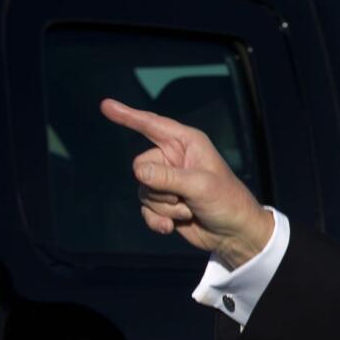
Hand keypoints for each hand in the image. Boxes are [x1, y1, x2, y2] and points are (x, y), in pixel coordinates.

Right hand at [100, 99, 274, 267]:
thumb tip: (138, 172)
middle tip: (186, 197)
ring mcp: (167, 181)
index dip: (128, 115)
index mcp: (187, 143)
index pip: (152, 124)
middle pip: (141, 165)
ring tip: (190, 209)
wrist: (234, 234)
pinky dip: (157, 219)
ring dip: (165, 206)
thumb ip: (168, 178)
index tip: (105, 105)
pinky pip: (145, 208)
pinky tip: (171, 227)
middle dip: (160, 187)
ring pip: (143, 190)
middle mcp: (174, 158)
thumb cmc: (227, 202)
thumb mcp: (200, 186)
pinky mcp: (164, 202)